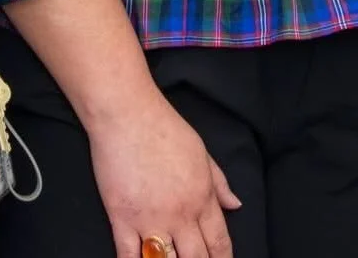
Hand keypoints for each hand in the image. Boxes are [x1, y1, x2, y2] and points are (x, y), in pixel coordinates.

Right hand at [87, 92, 240, 257]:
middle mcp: (181, 213)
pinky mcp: (122, 218)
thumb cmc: (165, 127)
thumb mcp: (201, 151)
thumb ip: (219, 182)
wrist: (128, 114)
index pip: (219, 242)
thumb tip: (235, 205)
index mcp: (202, 196)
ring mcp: (151, 218)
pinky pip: (129, 256)